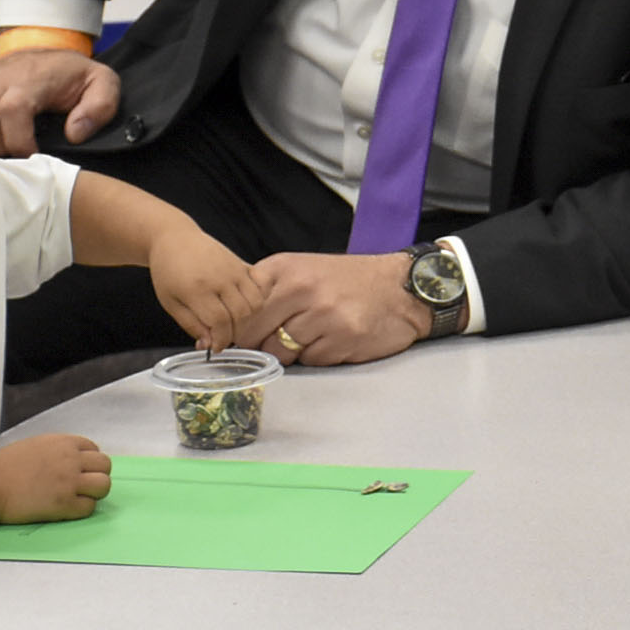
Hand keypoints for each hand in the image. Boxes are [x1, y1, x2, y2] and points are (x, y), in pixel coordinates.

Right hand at [0, 49, 119, 155]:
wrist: (42, 56)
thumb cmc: (72, 75)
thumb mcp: (101, 83)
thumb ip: (99, 106)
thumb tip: (75, 134)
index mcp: (29, 79)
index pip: (13, 109)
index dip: (20, 140)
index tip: (34, 157)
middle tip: (17, 160)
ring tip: (3, 157)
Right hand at [0, 434, 111, 523]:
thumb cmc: (2, 467)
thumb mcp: (35, 445)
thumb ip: (57, 450)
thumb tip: (71, 458)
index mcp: (64, 443)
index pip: (94, 449)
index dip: (88, 461)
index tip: (78, 471)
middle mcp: (72, 460)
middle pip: (105, 466)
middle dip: (96, 475)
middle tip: (81, 486)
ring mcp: (70, 482)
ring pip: (103, 486)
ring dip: (95, 492)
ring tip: (78, 498)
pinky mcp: (64, 504)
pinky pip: (89, 507)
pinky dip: (82, 509)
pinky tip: (67, 509)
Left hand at [149, 227, 263, 353]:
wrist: (174, 238)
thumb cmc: (168, 269)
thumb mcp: (170, 302)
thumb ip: (191, 324)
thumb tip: (208, 344)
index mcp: (197, 289)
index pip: (220, 322)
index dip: (221, 339)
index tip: (215, 347)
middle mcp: (220, 278)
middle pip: (241, 314)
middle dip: (234, 333)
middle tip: (223, 337)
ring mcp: (234, 269)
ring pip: (255, 303)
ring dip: (248, 319)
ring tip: (233, 323)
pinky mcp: (242, 263)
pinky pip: (262, 285)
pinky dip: (260, 298)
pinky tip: (246, 304)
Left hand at [241, 252, 429, 366]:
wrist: (403, 287)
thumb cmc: (348, 281)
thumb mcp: (303, 271)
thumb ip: (267, 291)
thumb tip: (226, 327)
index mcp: (284, 269)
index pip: (239, 309)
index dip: (236, 328)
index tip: (238, 337)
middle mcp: (301, 288)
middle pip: (253, 336)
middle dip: (262, 344)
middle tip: (281, 338)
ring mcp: (323, 314)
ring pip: (280, 352)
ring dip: (292, 351)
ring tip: (315, 334)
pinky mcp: (343, 337)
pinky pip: (311, 361)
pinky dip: (319, 355)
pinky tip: (336, 338)